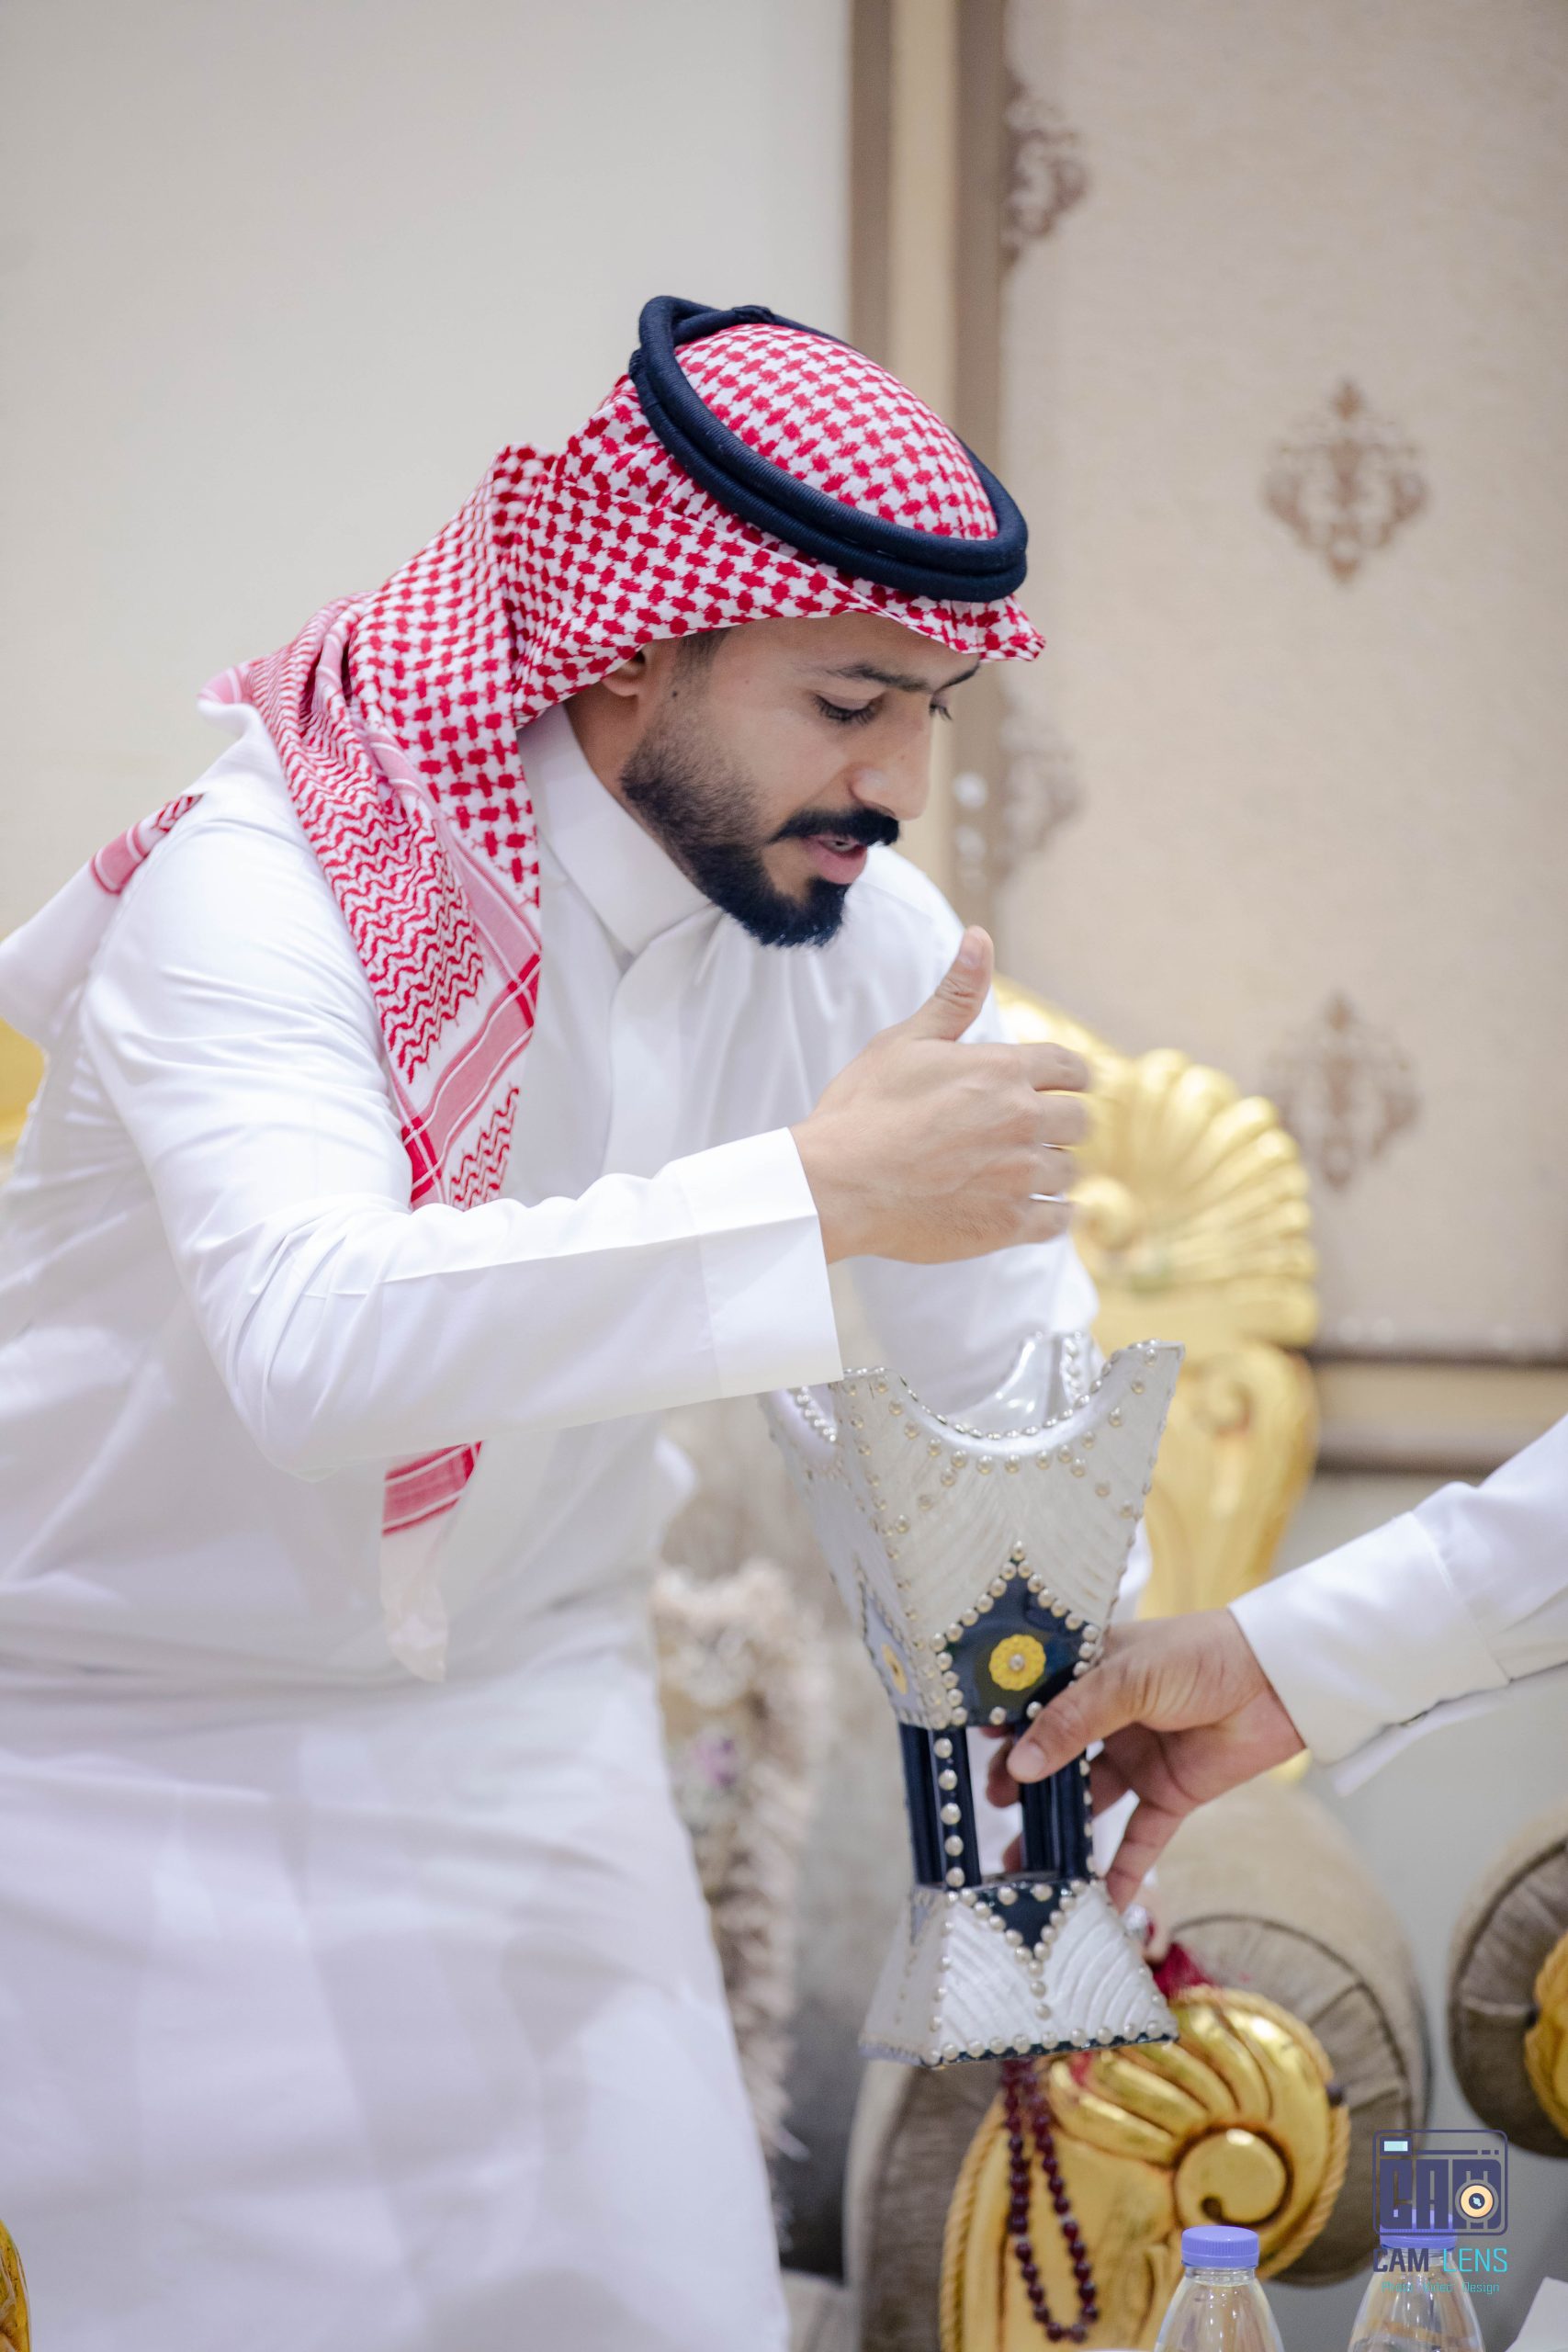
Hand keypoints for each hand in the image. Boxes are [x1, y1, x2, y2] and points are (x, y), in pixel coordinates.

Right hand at [791, 928, 1090, 1264]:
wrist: (836, 1183)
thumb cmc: (864, 1109)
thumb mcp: (906, 1040)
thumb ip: (955, 995)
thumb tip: (979, 938)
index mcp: (1003, 1070)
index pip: (1072, 1068)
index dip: (1069, 1078)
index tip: (1062, 1088)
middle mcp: (1022, 1120)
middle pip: (1079, 1121)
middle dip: (1060, 1125)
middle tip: (1030, 1133)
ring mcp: (1019, 1175)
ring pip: (1070, 1172)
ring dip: (1052, 1171)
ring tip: (1018, 1173)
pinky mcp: (1008, 1223)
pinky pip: (1058, 1220)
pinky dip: (1051, 1215)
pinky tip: (1032, 1211)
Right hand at [995, 1611, 1306, 1906]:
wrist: (1280, 1681)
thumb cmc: (1201, 1655)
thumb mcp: (1129, 1678)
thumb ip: (1073, 1722)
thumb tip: (1021, 1765)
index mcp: (1091, 1673)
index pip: (1035, 1700)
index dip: (1004, 1725)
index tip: (968, 1749)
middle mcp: (1107, 1718)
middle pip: (1053, 1758)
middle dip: (1023, 1785)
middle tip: (997, 1807)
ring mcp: (1137, 1758)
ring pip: (1087, 1804)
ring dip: (1058, 1833)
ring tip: (1024, 1867)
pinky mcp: (1170, 1794)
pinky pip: (1137, 1839)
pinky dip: (1118, 1870)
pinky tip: (1097, 1900)